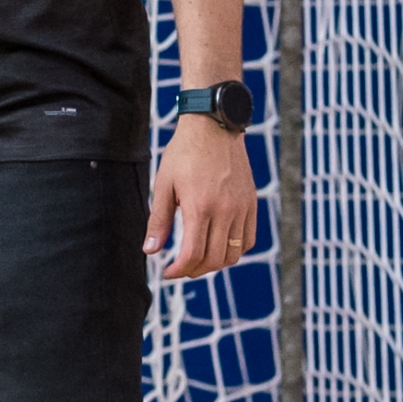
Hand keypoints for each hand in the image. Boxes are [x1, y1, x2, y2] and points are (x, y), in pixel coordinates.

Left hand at [145, 111, 257, 278]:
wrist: (214, 128)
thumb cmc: (183, 154)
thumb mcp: (163, 185)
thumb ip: (158, 221)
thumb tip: (150, 251)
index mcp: (200, 207)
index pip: (193, 254)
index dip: (179, 271)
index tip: (167, 273)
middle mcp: (226, 211)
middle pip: (214, 259)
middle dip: (194, 271)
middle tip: (179, 269)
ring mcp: (242, 208)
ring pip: (235, 253)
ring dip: (215, 264)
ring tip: (197, 261)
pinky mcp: (252, 203)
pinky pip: (248, 238)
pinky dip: (235, 250)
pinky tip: (218, 247)